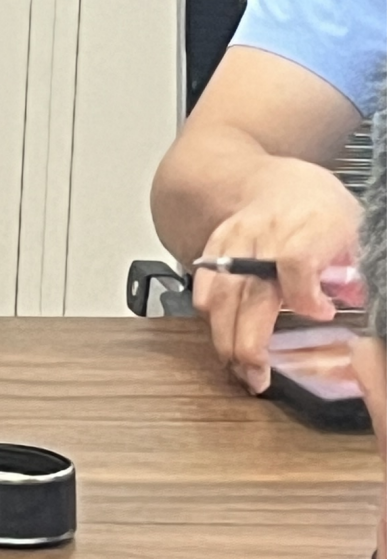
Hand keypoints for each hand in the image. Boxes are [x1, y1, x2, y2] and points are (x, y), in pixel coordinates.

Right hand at [193, 161, 362, 392]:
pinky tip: (225, 336)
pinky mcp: (214, 248)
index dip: (304, 296)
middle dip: (249, 342)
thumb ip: (354, 272)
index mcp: (309, 226)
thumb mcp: (355, 234)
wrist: (277, 182)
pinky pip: (203, 287)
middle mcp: (266, 234)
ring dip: (225, 338)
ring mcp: (235, 241)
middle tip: (257, 377)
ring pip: (219, 296)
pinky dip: (210, 317)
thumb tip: (351, 305)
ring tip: (239, 368)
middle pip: (250, 292)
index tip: (321, 313)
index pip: (296, 262)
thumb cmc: (321, 210)